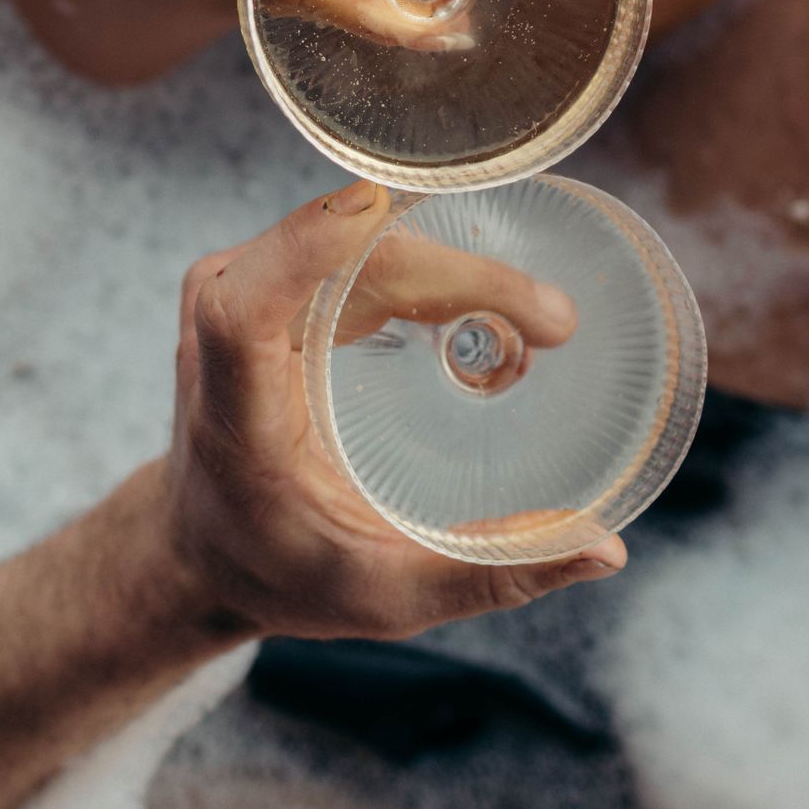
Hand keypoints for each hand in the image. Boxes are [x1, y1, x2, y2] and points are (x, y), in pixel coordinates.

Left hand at [153, 180, 616, 640]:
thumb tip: (605, 552)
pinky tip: (487, 293)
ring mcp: (239, 295)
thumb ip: (488, 577)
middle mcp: (221, 336)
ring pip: (351, 241)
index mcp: (236, 414)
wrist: (203, 548)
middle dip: (455, 274)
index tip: (380, 211)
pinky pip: (348, 244)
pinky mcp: (268, 279)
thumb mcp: (384, 597)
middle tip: (554, 321)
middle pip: (336, 263)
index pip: (242, 307)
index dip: (305, 246)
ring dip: (450, 262)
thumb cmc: (285, 570)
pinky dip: (421, 259)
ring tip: (538, 316)